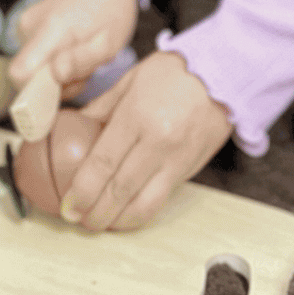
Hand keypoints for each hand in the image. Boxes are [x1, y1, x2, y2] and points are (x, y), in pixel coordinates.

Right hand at [8, 0, 137, 100]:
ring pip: (34, 62)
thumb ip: (81, 61)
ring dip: (57, 67)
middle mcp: (30, 24)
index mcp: (49, 30)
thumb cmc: (111, 7)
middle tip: (85, 67)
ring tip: (83, 52)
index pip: (19, 74)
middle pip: (29, 72)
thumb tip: (55, 75)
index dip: (37, 91)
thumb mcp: (109, 41)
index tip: (64, 86)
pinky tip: (74, 44)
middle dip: (55, 80)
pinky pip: (36, 49)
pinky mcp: (30, 18)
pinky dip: (53, 54)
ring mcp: (27, 19)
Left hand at [58, 50, 233, 232]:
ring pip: (144, 205)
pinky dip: (141, 212)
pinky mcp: (191, 169)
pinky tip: (126, 214)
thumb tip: (72, 127)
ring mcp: (178, 159)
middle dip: (94, 213)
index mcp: (138, 115)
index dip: (82, 190)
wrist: (226, 72)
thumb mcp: (131, 79)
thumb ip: (101, 107)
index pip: (104, 162)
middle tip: (77, 219)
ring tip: (99, 223)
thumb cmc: (175, 71)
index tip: (68, 205)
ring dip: (118, 221)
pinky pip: (163, 200)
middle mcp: (159, 142)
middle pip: (120, 190)